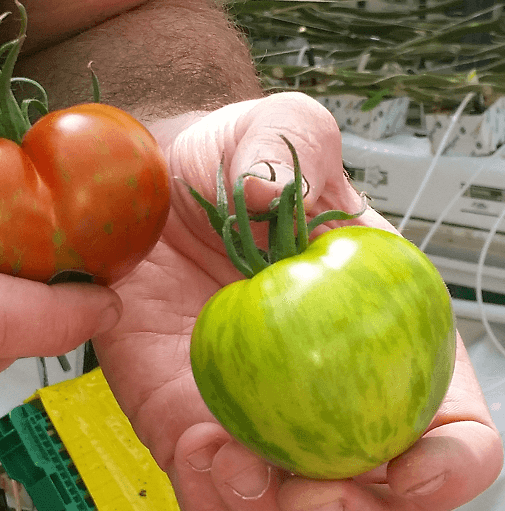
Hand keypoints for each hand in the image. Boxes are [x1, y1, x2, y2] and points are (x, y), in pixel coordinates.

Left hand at [94, 92, 502, 510]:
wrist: (155, 190)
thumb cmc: (230, 163)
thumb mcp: (273, 131)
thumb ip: (292, 145)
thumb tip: (271, 197)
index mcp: (379, 333)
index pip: (445, 420)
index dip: (449, 461)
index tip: (411, 467)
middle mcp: (325, 388)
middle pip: (371, 487)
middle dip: (357, 509)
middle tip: (318, 493)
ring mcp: (257, 414)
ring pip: (285, 503)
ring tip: (243, 471)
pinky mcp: (187, 422)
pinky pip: (207, 483)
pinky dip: (211, 490)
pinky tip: (202, 452)